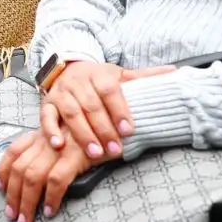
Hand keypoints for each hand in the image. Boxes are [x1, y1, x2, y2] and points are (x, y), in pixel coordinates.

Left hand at [0, 127, 93, 221]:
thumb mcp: (69, 138)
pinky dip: (51, 198)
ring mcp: (60, 146)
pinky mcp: (75, 155)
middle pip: (20, 168)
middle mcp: (47, 138)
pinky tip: (50, 210)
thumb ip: (54, 150)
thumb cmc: (97, 134)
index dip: (4, 170)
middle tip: (13, 214)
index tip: (0, 187)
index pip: (13, 150)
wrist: (119, 121)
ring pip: (32, 176)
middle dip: (13, 195)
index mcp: (43, 133)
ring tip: (27, 219)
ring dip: (27, 201)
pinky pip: (56, 180)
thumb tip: (40, 175)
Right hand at [41, 61, 175, 159]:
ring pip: (71, 113)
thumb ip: (145, 76)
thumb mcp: (120, 75)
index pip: (109, 91)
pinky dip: (50, 130)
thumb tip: (175, 71)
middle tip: (115, 150)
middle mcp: (78, 82)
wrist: (67, 68)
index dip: (119, 110)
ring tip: (95, 153)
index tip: (129, 130)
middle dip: (103, 129)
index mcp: (99, 74)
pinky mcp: (48, 103)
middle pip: (91, 105)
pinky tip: (58, 144)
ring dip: (83, 134)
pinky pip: (46, 116)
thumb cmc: (98, 78)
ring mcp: (62, 93)